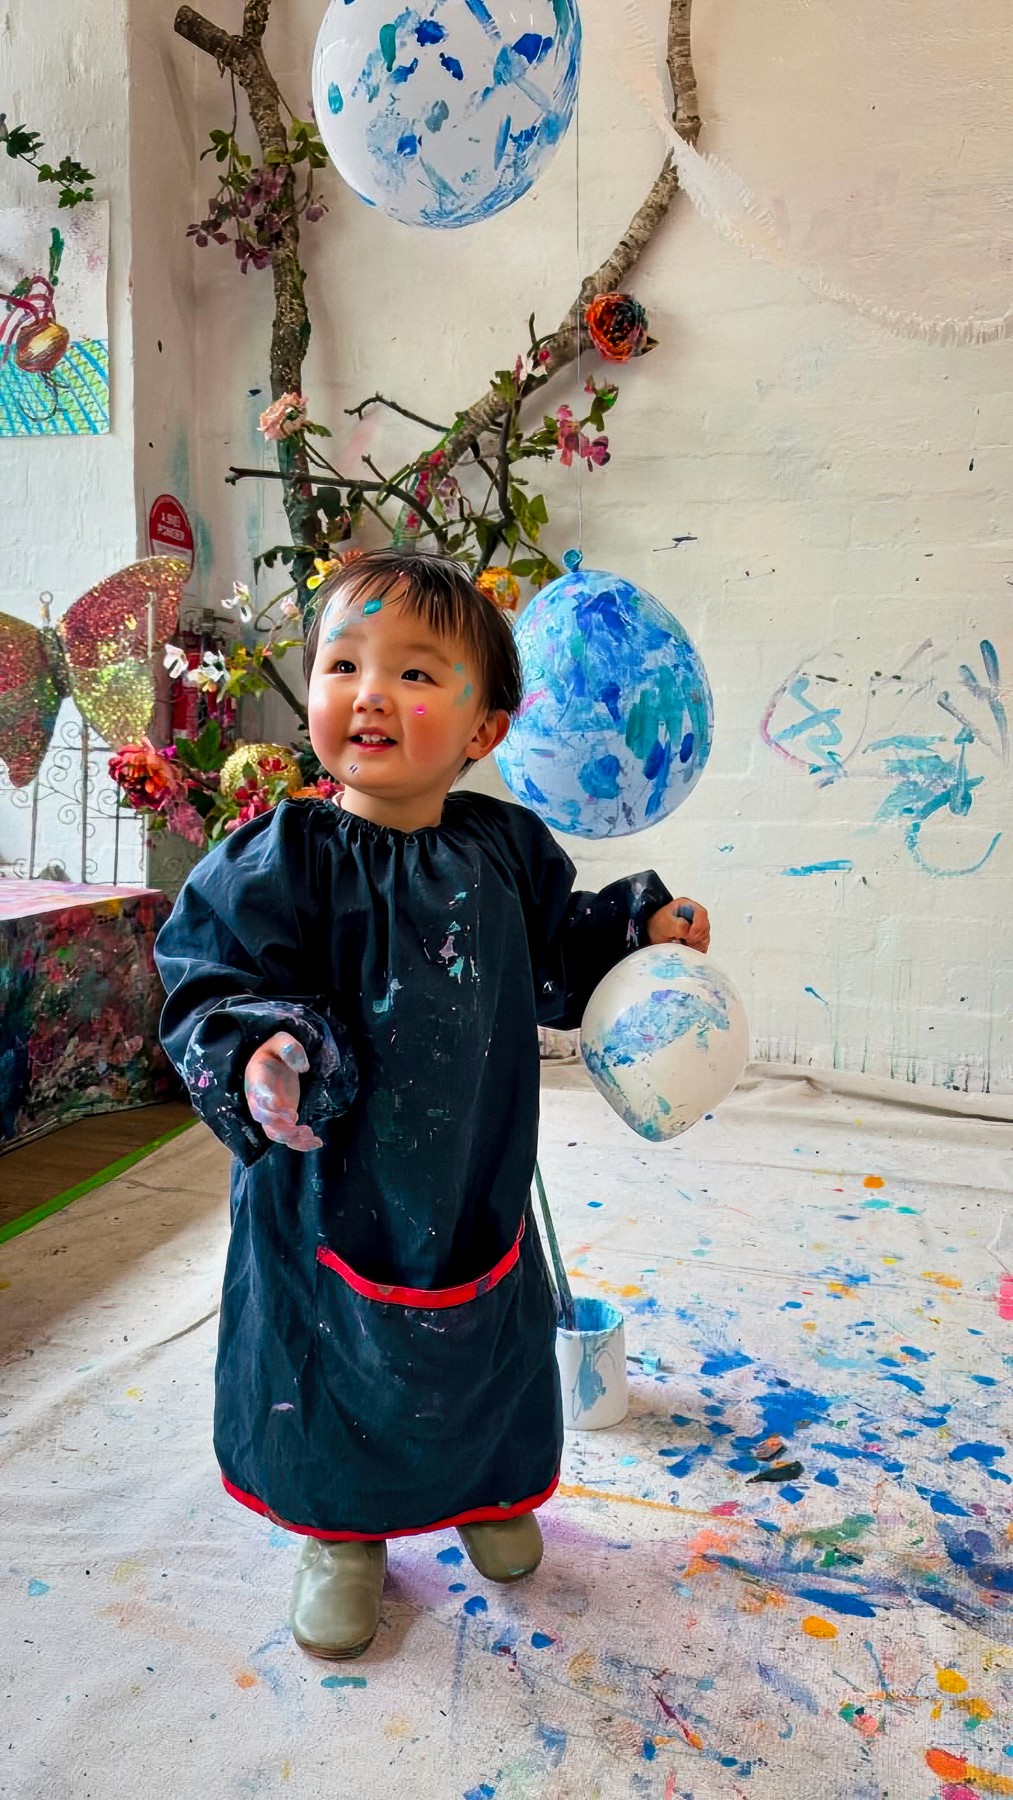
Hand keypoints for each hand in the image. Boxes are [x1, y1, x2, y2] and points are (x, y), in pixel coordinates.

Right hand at [244, 1032, 322, 1151]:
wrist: (272, 1062)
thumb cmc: (275, 1051)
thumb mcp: (281, 1041)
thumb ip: (289, 1048)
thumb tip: (302, 1067)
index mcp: (257, 1080)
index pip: (259, 1097)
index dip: (271, 1106)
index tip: (289, 1111)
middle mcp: (259, 1100)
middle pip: (263, 1120)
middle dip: (279, 1126)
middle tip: (297, 1122)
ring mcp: (270, 1112)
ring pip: (274, 1133)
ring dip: (291, 1137)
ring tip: (310, 1134)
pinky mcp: (281, 1120)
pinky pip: (286, 1137)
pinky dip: (300, 1144)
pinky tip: (316, 1142)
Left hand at [646, 897, 710, 953]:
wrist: (650, 935)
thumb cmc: (656, 925)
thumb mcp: (665, 924)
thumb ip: (679, 926)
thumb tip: (690, 931)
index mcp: (687, 906)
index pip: (702, 914)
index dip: (698, 926)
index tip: (689, 936)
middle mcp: (694, 915)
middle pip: (705, 927)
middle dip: (697, 937)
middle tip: (686, 942)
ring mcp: (696, 927)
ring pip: (705, 937)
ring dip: (696, 944)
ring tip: (683, 945)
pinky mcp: (696, 939)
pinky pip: (702, 946)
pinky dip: (695, 949)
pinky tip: (685, 949)